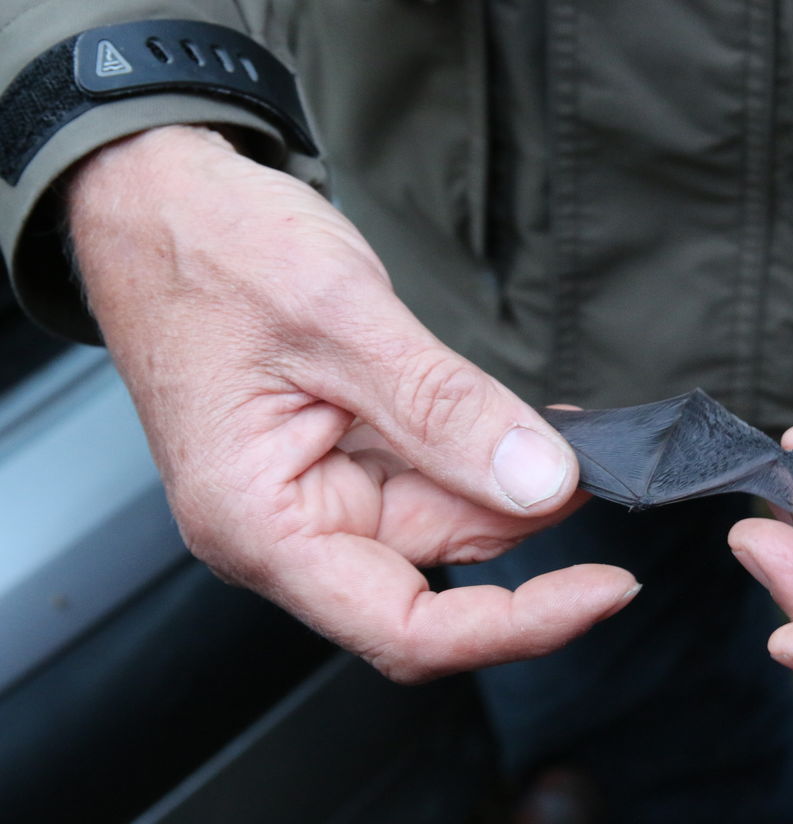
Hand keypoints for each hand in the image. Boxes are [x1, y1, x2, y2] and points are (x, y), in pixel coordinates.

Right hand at [68, 126, 637, 681]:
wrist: (154, 195)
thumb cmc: (205, 247)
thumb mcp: (340, 315)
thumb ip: (444, 408)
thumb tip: (541, 481)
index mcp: (258, 525)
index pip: (405, 628)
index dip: (518, 625)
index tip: (606, 588)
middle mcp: (283, 529)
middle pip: (437, 572)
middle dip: (527, 521)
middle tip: (600, 464)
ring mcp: (311, 494)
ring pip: (444, 520)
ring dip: (512, 483)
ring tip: (570, 432)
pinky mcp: (335, 458)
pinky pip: (428, 476)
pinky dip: (483, 451)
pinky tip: (530, 426)